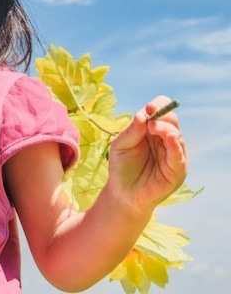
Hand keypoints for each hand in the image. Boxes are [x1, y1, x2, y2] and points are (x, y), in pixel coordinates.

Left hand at [107, 96, 187, 212]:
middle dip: (162, 116)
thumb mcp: (121, 144)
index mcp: (152, 129)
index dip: (157, 106)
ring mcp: (173, 154)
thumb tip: (142, 115)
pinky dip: (176, 146)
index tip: (148, 108)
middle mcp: (165, 139)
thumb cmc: (122, 166)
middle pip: (171, 120)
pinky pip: (179, 156)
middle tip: (150, 119)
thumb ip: (132, 131)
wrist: (123, 192)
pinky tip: (171, 138)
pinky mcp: (177, 171)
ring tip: (153, 127)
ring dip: (166, 129)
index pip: (161, 110)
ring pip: (177, 135)